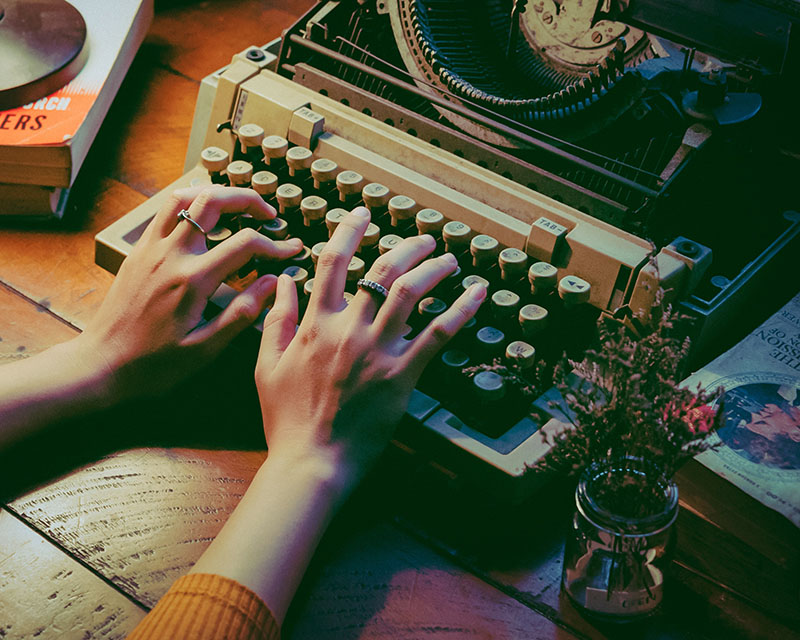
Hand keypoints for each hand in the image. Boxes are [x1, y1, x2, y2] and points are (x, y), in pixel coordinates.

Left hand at [78, 185, 301, 398]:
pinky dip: (189, 205)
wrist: (101, 364)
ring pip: (184, 197)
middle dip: (246, 199)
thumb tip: (271, 283)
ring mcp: (150, 249)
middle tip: (267, 212)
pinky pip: (164, 212)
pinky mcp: (138, 252)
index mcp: (192, 280)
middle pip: (212, 201)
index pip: (245, 244)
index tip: (291, 249)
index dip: (275, 244)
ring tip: (236, 206)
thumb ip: (242, 313)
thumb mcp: (204, 349)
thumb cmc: (153, 364)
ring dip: (214, 194)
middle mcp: (170, 255)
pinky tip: (202, 220)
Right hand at [255, 207, 486, 494]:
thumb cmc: (286, 418)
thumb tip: (283, 281)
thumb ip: (276, 319)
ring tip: (449, 257)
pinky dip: (459, 311)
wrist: (310, 461)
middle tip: (424, 237)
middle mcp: (349, 329)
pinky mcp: (402, 376)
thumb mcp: (266, 364)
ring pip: (410, 294)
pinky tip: (475, 293)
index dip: (348, 231)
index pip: (332, 262)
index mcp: (315, 323)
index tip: (362, 213)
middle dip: (406, 246)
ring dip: (433, 268)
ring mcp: (377, 351)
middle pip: (382, 271)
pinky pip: (436, 336)